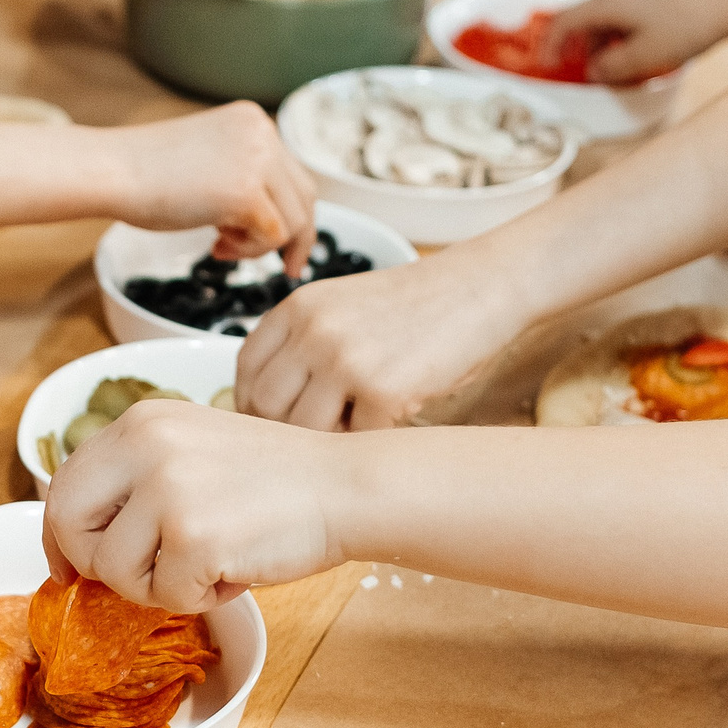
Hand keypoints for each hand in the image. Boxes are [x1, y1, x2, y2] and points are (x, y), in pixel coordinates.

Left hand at [42, 399, 348, 612]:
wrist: (347, 488)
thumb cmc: (279, 481)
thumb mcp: (193, 450)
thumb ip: (137, 479)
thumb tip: (82, 540)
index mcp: (141, 421)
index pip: (64, 483)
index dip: (63, 533)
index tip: (75, 563)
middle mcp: (145, 445)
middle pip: (67, 524)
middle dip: (95, 564)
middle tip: (141, 575)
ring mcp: (167, 490)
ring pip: (114, 571)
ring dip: (159, 585)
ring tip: (211, 561)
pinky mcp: (193, 536)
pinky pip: (165, 596)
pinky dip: (200, 597)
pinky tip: (236, 568)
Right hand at [109, 103, 317, 272]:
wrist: (112, 170)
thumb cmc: (145, 173)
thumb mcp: (208, 160)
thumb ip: (243, 174)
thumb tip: (272, 215)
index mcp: (253, 122)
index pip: (294, 173)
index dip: (292, 212)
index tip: (282, 243)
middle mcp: (262, 134)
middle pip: (305, 196)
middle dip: (294, 236)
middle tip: (281, 265)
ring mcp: (257, 161)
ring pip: (294, 220)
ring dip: (261, 246)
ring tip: (223, 245)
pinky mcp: (246, 192)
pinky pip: (273, 236)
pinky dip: (249, 251)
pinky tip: (217, 246)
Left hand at [237, 250, 519, 429]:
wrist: (481, 287)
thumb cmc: (416, 306)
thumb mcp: (342, 306)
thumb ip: (302, 342)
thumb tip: (263, 408)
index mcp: (298, 307)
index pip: (246, 368)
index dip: (253, 402)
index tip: (272, 420)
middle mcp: (314, 330)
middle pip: (264, 405)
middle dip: (285, 428)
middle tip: (314, 435)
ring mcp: (346, 360)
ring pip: (303, 430)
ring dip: (327, 438)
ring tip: (356, 425)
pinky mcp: (384, 390)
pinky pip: (356, 440)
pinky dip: (372, 439)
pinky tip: (391, 419)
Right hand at [540, 0, 727, 85]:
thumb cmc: (691, 26)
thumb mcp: (645, 58)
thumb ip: (613, 68)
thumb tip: (596, 70)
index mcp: (611, 2)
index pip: (565, 20)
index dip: (552, 44)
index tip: (550, 64)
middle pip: (590, 14)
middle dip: (587, 45)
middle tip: (597, 70)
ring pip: (614, 9)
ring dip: (611, 37)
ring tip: (629, 61)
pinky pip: (636, 3)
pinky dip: (630, 25)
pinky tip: (654, 41)